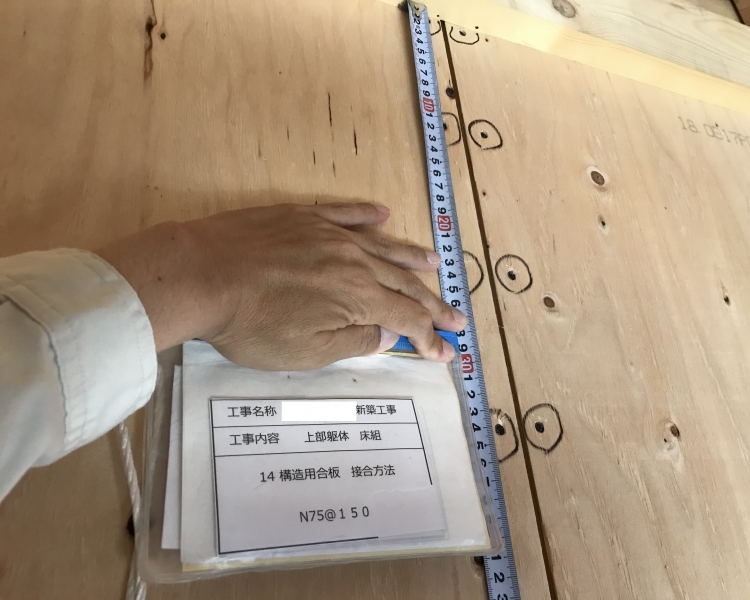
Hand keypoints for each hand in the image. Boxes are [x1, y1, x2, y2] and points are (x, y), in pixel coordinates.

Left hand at [97, 203, 465, 369]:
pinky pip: (344, 213)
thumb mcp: (305, 352)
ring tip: (435, 264)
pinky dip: (366, 215)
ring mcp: (328, 234)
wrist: (201, 275)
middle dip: (432, 303)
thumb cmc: (250, 324)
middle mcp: (353, 261)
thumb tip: (387, 335)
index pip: (405, 318)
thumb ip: (353, 342)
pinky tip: (383, 214)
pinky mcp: (302, 216)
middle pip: (402, 282)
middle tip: (457, 316)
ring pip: (381, 245)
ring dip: (411, 257)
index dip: (428, 337)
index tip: (446, 352)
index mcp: (357, 296)